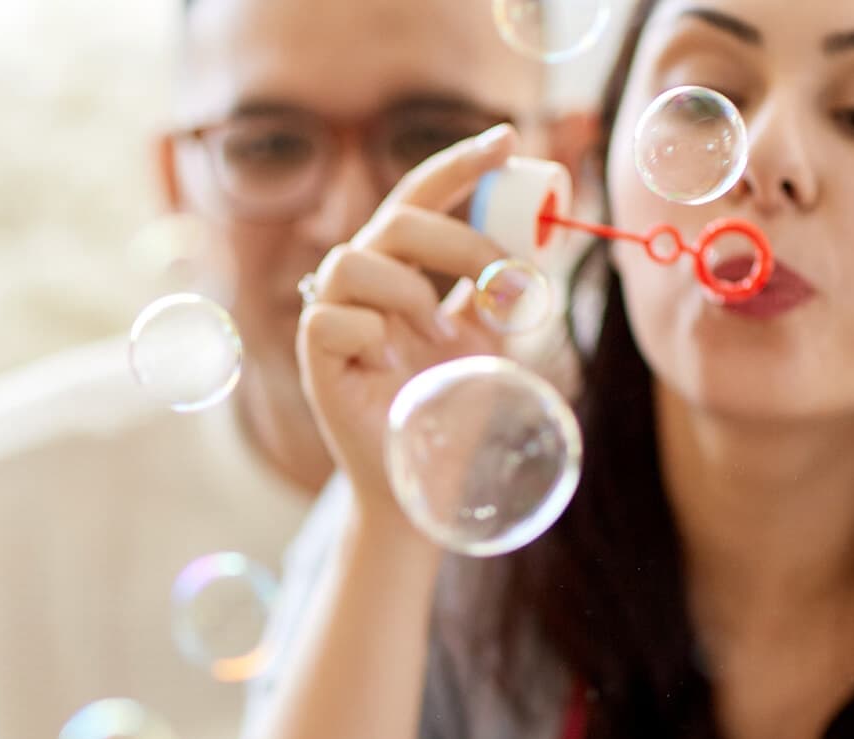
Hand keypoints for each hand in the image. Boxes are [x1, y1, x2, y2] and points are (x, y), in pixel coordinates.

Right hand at [297, 123, 519, 511]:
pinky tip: (390, 366)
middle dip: (456, 239)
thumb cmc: (454, 408)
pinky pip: (330, 320)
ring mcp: (334, 319)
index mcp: (404, 266)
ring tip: (440, 336)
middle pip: (394, 218)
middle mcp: (364, 284)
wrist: (427, 484)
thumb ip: (499, 290)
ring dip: (408, 292)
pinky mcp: (315, 362)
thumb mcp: (490, 339)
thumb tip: (538, 244)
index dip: (461, 163)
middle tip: (499, 280)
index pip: (423, 195)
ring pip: (350, 261)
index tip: (509, 139)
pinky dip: (371, 335)